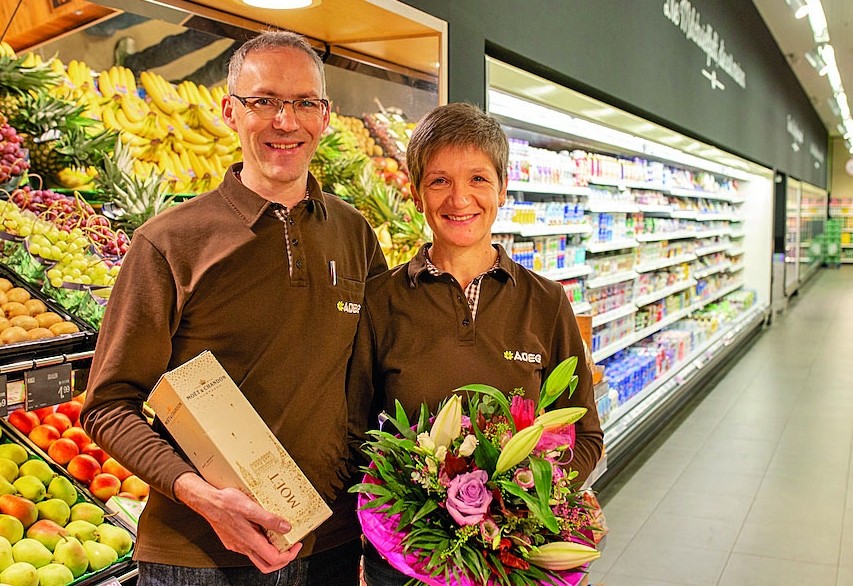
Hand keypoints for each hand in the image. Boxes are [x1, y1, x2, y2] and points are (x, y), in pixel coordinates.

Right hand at [173, 472, 302, 572]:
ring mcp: (237, 545)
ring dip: (271, 550)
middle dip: (282, 559)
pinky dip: (261, 543)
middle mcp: (242, 546)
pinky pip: (250, 548)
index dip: (289, 555)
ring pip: (258, 556)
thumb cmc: (225, 502)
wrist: (206, 501)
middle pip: (266, 564)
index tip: (296, 545)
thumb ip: (269, 519)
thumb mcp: (250, 507)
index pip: (273, 559)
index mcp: (249, 540)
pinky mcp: (233, 540)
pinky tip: (264, 529)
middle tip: (291, 546)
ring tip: (280, 536)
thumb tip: (286, 527)